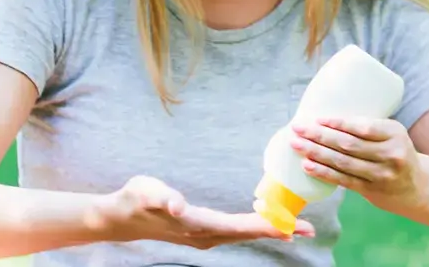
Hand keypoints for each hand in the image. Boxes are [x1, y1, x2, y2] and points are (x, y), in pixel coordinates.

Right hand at [95, 175, 315, 249]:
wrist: (120, 218)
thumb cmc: (134, 200)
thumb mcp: (146, 192)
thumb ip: (162, 197)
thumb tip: (177, 204)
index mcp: (197, 225)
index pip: (238, 226)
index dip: (265, 225)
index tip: (289, 225)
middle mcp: (205, 235)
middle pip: (248, 234)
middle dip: (278, 231)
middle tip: (308, 229)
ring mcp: (204, 236)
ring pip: (244, 234)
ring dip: (269, 230)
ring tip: (295, 228)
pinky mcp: (203, 232)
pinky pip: (236, 231)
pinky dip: (255, 227)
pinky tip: (266, 222)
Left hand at [289, 117, 425, 210]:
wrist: (416, 186)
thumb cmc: (395, 152)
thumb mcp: (391, 134)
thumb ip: (367, 127)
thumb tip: (325, 119)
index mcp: (395, 133)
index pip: (363, 127)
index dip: (339, 123)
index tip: (317, 118)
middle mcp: (391, 154)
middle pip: (348, 144)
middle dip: (319, 135)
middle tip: (298, 128)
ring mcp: (381, 174)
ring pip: (343, 162)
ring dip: (316, 153)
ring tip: (297, 145)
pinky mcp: (371, 190)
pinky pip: (343, 180)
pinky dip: (323, 172)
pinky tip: (307, 165)